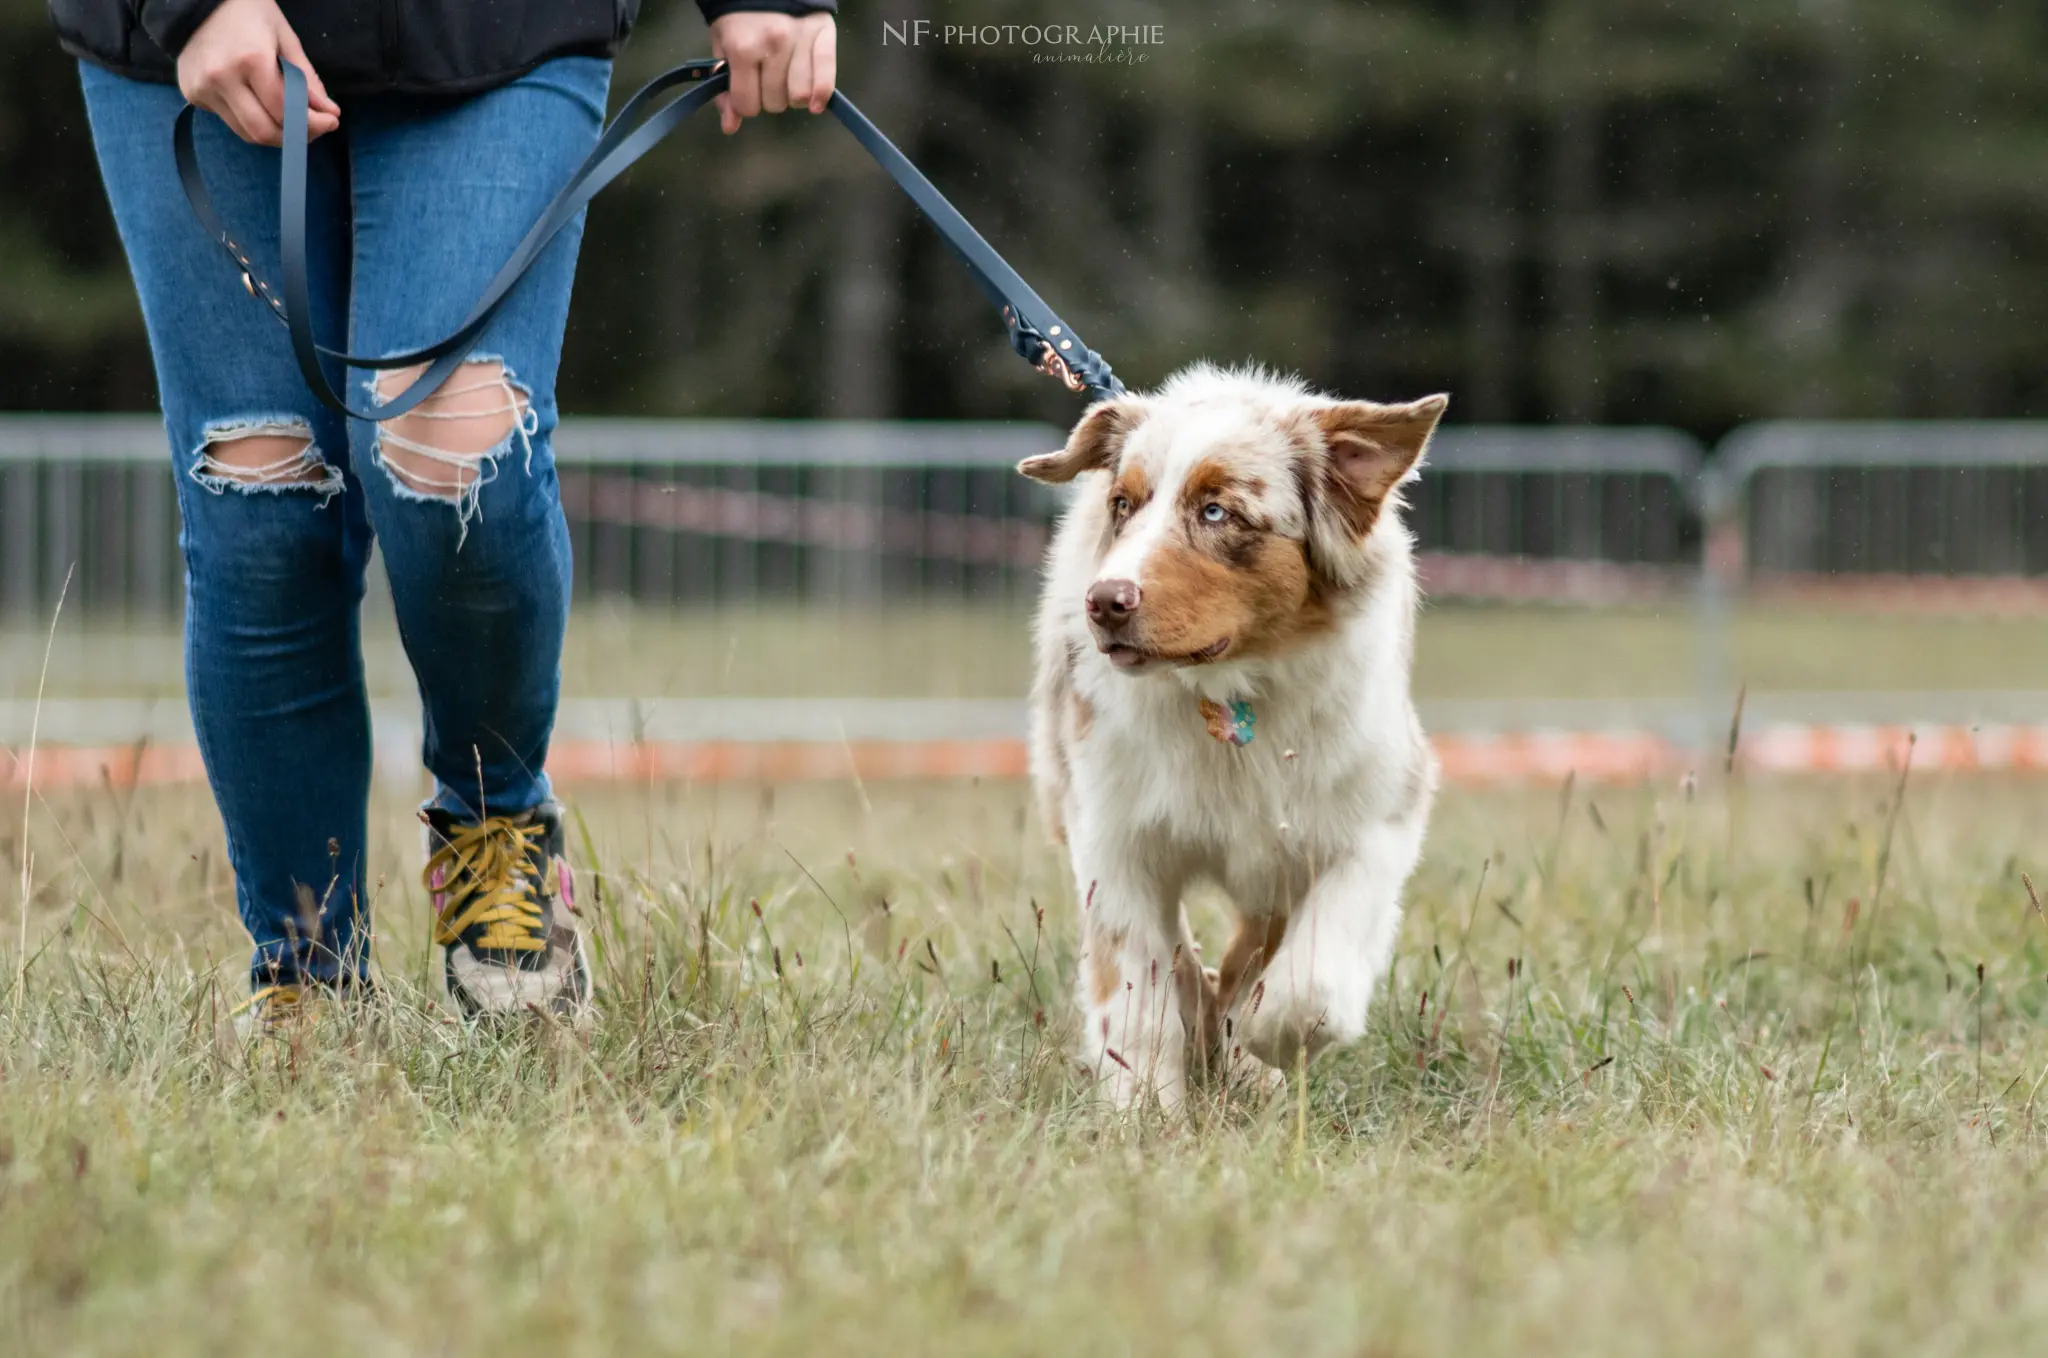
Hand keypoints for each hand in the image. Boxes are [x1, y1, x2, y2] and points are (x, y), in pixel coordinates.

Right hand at [176, 0, 339, 145]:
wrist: (196, 1)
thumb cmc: (247, 11)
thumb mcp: (284, 37)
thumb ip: (306, 78)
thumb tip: (329, 112)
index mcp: (250, 60)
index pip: (284, 110)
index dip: (312, 123)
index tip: (331, 121)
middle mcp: (222, 78)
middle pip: (263, 131)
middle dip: (294, 137)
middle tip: (312, 130)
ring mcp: (202, 88)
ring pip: (246, 132)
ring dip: (273, 133)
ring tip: (291, 121)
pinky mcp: (192, 93)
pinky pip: (229, 120)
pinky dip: (250, 119)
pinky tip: (258, 103)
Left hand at [708, 11, 837, 134]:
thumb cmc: (740, 17)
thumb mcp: (722, 47)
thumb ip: (725, 89)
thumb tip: (730, 127)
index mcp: (743, 48)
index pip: (747, 105)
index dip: (745, 103)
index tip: (746, 91)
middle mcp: (773, 46)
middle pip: (774, 103)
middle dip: (768, 98)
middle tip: (766, 79)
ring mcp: (800, 42)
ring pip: (799, 97)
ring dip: (792, 97)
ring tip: (787, 80)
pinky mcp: (823, 37)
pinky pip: (826, 80)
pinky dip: (820, 97)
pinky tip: (814, 103)